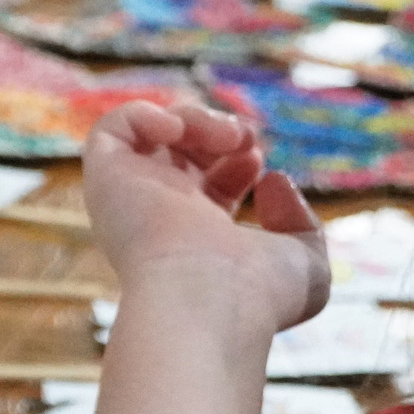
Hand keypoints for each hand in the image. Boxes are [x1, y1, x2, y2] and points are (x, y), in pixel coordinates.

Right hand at [82, 98, 328, 336]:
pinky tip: (178, 131)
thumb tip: (272, 180)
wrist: (210, 299)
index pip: (209, 184)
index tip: (258, 162)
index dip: (238, 159)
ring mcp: (132, 199)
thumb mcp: (306, 264)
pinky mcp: (107, 180)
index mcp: (200, 240)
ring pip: (149, 136)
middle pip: (179, 155)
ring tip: (227, 134)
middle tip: (244, 138)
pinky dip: (147, 114)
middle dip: (217, 130)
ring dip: (195, 117)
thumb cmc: (259, 294)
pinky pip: (111, 129)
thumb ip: (301, 223)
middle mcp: (161, 220)